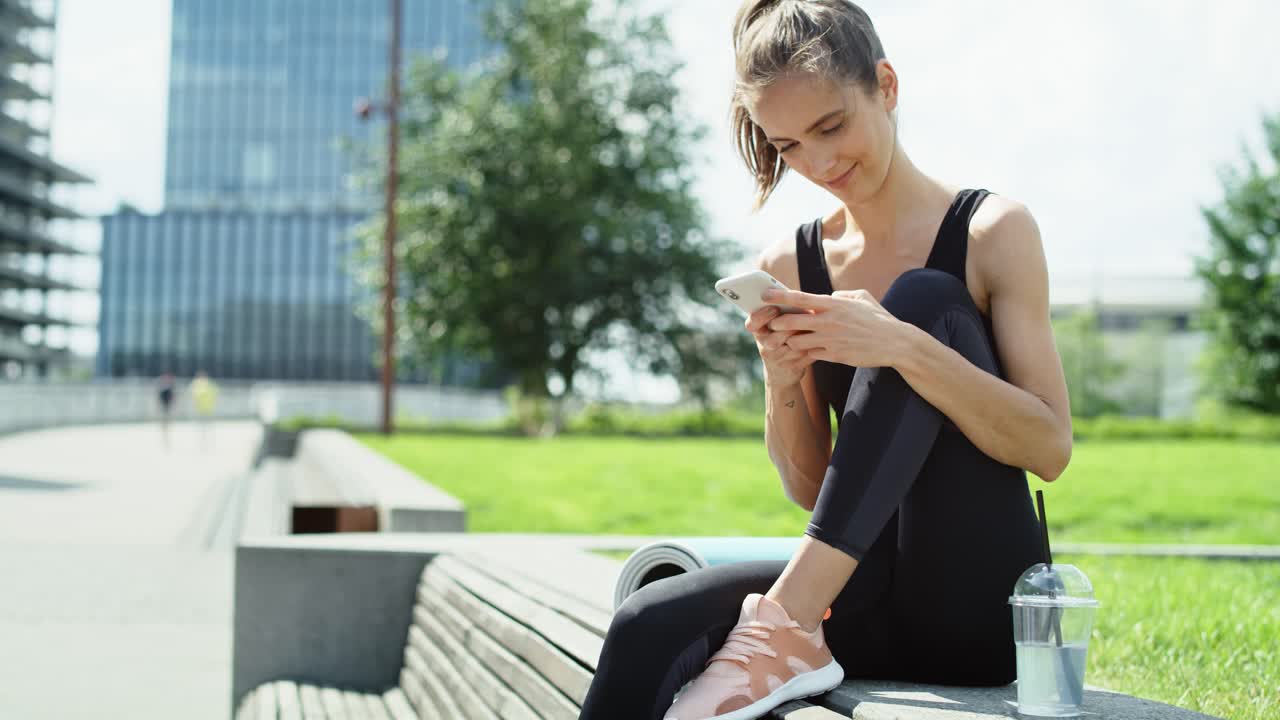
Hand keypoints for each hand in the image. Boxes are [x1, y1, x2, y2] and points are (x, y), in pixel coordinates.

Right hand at [745, 304, 815, 386]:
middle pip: (774, 338)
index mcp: (758, 331)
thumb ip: (780, 311)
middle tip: (803, 315)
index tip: (774, 308)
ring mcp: (777, 359)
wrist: (783, 372)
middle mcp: (764, 345)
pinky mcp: (792, 367)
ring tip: (815, 326)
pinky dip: (814, 346)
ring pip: (792, 346)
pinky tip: (821, 338)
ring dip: (804, 335)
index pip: (752, 324)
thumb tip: (790, 294)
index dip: (762, 316)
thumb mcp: (774, 325)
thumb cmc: (781, 336)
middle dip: (789, 327)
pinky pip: (805, 355)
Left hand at [760, 287, 908, 367]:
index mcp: (833, 304)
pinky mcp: (834, 356)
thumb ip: (842, 296)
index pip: (799, 298)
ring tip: (789, 340)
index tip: (764, 295)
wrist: (895, 343)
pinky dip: (806, 353)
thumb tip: (829, 297)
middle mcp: (828, 321)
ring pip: (796, 341)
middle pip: (791, 321)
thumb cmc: (878, 318)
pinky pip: (810, 354)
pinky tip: (806, 351)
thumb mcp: (862, 298)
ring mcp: (830, 340)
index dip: (778, 296)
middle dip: (777, 324)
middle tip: (772, 324)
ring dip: (790, 341)